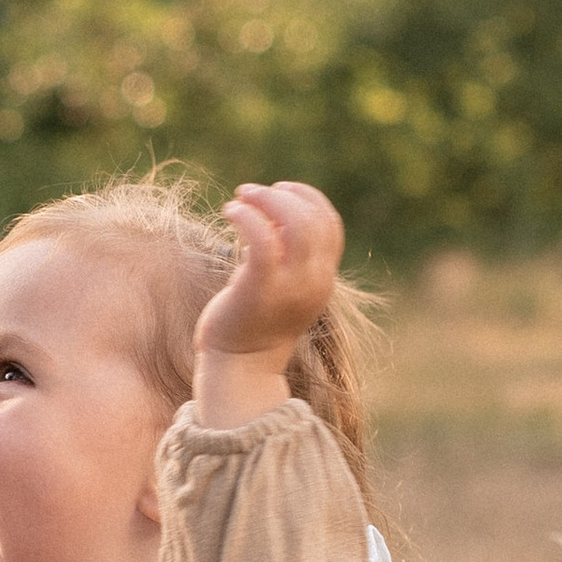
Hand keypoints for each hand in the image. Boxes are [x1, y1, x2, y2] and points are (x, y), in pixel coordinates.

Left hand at [194, 180, 344, 366]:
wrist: (241, 369)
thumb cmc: (253, 323)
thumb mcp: (282, 287)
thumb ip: (286, 256)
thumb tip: (270, 214)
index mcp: (322, 279)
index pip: (330, 225)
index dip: (308, 199)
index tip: (279, 192)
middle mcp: (313, 282)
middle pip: (314, 220)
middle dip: (283, 195)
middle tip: (252, 192)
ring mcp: (290, 287)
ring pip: (296, 224)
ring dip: (267, 200)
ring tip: (241, 197)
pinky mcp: (259, 290)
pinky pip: (262, 240)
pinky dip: (247, 217)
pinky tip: (230, 212)